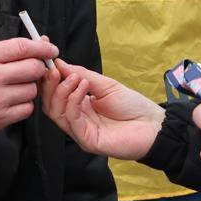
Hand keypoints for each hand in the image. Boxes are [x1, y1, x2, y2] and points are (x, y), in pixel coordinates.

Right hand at [0, 38, 58, 144]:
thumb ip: (8, 50)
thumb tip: (42, 42)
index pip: (22, 47)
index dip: (42, 48)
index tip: (51, 49)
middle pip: (33, 68)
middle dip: (37, 68)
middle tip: (32, 70)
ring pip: (32, 89)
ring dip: (29, 88)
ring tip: (14, 88)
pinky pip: (28, 108)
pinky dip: (24, 104)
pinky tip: (11, 101)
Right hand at [40, 59, 164, 159]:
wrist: (153, 126)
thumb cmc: (132, 106)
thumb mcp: (105, 84)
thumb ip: (82, 75)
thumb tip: (59, 64)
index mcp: (79, 106)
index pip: (54, 94)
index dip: (48, 78)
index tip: (47, 61)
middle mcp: (76, 119)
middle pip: (50, 104)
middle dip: (49, 85)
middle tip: (55, 70)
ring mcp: (80, 131)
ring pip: (56, 112)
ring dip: (62, 91)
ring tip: (76, 78)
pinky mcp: (86, 140)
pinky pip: (71, 120)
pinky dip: (73, 101)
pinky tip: (83, 88)